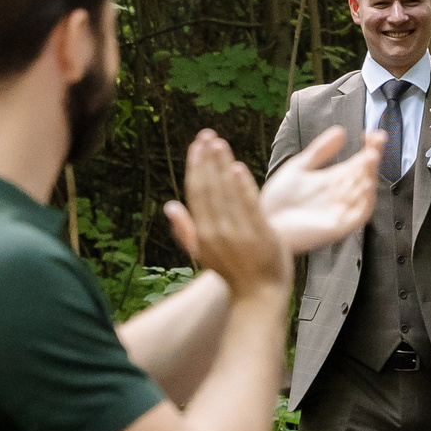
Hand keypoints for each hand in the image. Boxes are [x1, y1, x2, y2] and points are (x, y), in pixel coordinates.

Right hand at [163, 132, 288, 300]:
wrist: (258, 295)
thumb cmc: (232, 273)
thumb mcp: (202, 254)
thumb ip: (185, 230)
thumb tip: (169, 206)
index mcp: (203, 233)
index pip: (196, 193)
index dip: (195, 167)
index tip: (196, 145)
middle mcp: (217, 231)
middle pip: (210, 188)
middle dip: (207, 159)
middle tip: (207, 135)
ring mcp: (239, 232)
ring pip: (228, 193)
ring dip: (222, 166)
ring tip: (219, 143)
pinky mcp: (261, 234)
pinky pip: (250, 206)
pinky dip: (243, 187)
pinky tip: (238, 167)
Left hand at [232, 125, 382, 258]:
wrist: (263, 224)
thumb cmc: (278, 200)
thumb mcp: (299, 168)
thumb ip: (319, 151)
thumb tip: (341, 131)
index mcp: (333, 180)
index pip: (357, 162)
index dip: (368, 149)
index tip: (374, 133)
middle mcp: (340, 195)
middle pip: (364, 174)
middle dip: (372, 157)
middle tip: (378, 140)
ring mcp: (341, 211)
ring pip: (364, 191)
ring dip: (370, 174)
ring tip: (372, 156)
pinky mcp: (338, 227)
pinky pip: (359, 214)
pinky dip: (365, 199)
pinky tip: (367, 183)